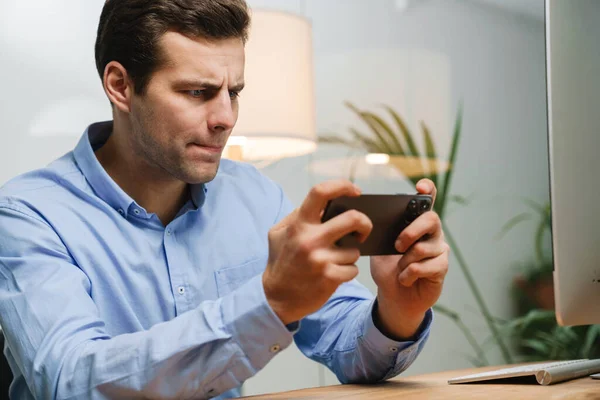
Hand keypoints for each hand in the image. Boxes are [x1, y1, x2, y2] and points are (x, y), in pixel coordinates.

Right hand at [263, 180, 372, 324]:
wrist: (276, 298)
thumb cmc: (281, 261)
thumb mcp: (279, 233)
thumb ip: (298, 216)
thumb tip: (325, 203)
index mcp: (299, 224)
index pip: (321, 192)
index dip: (342, 186)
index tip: (355, 191)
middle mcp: (310, 239)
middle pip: (353, 219)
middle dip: (365, 223)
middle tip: (361, 231)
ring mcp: (321, 259)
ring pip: (355, 250)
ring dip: (349, 255)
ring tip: (334, 260)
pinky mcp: (330, 278)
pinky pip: (353, 269)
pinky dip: (347, 271)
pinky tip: (334, 274)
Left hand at [370, 179, 448, 338]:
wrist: (393, 297)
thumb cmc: (387, 269)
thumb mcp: (378, 248)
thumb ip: (379, 232)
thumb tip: (367, 219)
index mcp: (415, 223)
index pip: (426, 200)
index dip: (427, 190)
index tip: (420, 187)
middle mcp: (431, 233)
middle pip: (431, 219)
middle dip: (412, 231)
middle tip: (397, 245)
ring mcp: (438, 250)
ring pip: (425, 247)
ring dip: (405, 260)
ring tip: (399, 269)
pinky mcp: (441, 268)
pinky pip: (427, 266)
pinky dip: (409, 274)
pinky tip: (405, 279)